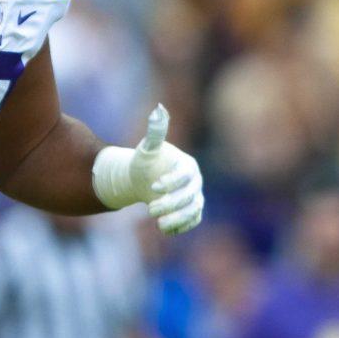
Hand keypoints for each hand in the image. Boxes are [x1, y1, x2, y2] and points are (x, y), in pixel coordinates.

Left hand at [92, 105, 204, 234]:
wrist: (143, 181)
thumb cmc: (145, 162)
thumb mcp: (148, 147)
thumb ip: (156, 131)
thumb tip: (158, 108)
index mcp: (188, 165)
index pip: (186, 174)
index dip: (171, 182)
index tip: (152, 187)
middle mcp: (196, 182)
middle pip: (190, 195)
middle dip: (170, 204)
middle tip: (150, 209)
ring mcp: (195, 197)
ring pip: (193, 210)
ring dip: (177, 218)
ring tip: (158, 224)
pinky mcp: (191, 211)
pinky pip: (192, 221)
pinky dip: (181, 226)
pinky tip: (164, 228)